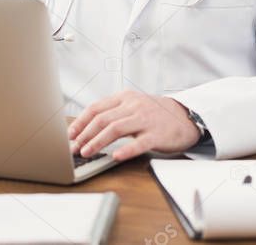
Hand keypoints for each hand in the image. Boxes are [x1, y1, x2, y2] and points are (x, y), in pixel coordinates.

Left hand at [67, 90, 200, 160]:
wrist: (185, 116)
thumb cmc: (154, 114)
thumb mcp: (132, 105)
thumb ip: (113, 112)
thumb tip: (85, 127)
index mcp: (124, 98)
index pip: (96, 108)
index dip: (80, 122)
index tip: (70, 135)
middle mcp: (133, 106)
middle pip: (103, 119)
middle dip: (85, 135)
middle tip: (74, 148)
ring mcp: (145, 119)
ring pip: (116, 129)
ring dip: (97, 142)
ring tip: (86, 152)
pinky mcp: (157, 134)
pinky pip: (139, 142)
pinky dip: (126, 149)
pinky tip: (116, 157)